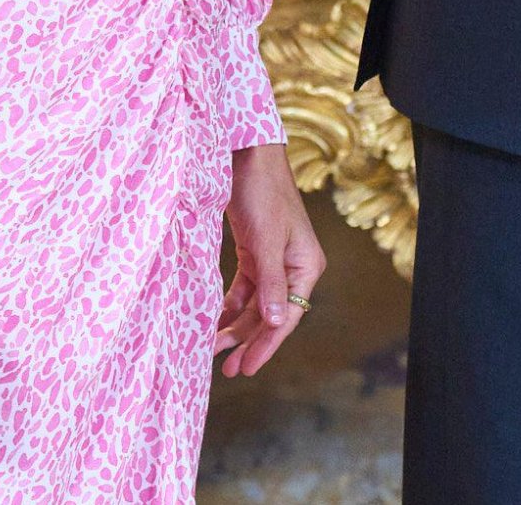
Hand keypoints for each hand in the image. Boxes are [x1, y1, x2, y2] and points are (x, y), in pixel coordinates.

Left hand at [213, 142, 325, 378]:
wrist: (246, 152)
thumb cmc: (262, 192)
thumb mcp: (266, 239)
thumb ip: (271, 283)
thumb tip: (276, 323)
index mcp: (306, 266)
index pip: (287, 316)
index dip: (266, 344)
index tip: (245, 367)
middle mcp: (292, 266)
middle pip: (271, 314)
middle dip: (248, 340)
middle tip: (227, 368)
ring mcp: (272, 258)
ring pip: (255, 303)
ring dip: (236, 324)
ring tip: (214, 348)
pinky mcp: (253, 249)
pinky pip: (244, 286)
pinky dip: (230, 302)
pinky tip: (216, 317)